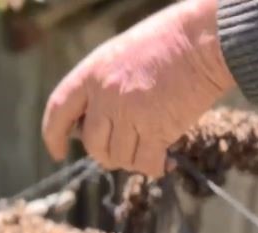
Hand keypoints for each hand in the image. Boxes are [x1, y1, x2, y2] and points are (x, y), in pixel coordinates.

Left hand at [41, 0, 234, 177]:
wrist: (204, 40)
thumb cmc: (170, 41)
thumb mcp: (122, 54)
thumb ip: (105, 86)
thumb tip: (99, 124)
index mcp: (92, 73)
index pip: (58, 110)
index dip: (53, 136)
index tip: (57, 152)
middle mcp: (105, 96)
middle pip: (92, 145)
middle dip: (106, 155)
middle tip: (125, 150)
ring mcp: (129, 113)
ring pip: (120, 157)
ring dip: (134, 160)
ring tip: (151, 148)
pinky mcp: (156, 129)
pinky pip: (146, 163)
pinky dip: (155, 167)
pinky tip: (165, 160)